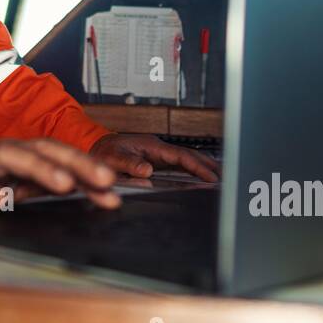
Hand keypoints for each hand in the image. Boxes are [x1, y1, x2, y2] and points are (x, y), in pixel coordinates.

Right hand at [0, 138, 121, 211]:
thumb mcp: (1, 184)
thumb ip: (31, 187)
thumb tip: (74, 193)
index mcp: (12, 155)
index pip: (56, 155)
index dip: (86, 168)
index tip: (114, 190)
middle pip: (41, 148)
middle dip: (76, 162)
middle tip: (105, 180)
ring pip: (9, 158)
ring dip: (40, 169)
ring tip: (64, 184)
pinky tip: (0, 201)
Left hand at [88, 133, 220, 182]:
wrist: (97, 146)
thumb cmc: (105, 151)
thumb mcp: (114, 158)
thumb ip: (130, 164)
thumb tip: (148, 170)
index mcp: (152, 146)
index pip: (181, 156)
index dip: (197, 166)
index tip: (211, 176)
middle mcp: (159, 147)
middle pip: (189, 154)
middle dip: (207, 164)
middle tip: (225, 176)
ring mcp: (159, 152)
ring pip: (186, 157)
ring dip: (203, 165)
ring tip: (220, 174)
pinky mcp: (157, 157)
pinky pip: (179, 162)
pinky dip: (193, 167)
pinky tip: (200, 174)